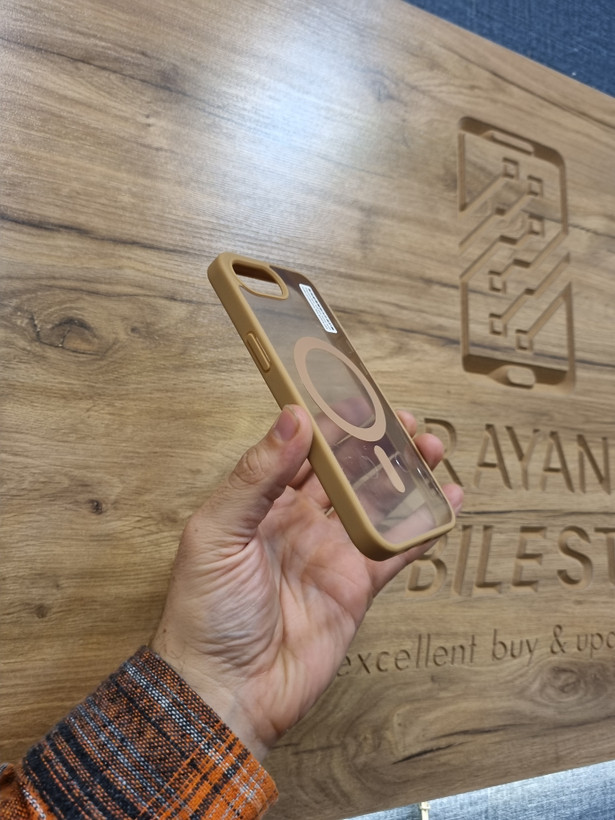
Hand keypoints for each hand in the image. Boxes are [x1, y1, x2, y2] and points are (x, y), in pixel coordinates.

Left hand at [151, 405, 462, 759]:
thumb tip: (291, 417)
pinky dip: (423, 526)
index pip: (301, 448)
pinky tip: (446, 501)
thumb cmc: (205, 612)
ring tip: (432, 447)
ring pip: (377, 503)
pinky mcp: (358, 587)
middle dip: (377, 442)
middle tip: (407, 419)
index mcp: (261, 501)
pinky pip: (397, 549)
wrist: (225, 691)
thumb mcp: (218, 533)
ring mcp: (331, 554)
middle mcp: (299, 522)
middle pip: (347, 471)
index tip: (358, 394)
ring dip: (405, 475)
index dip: (331, 421)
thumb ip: (257, 476)